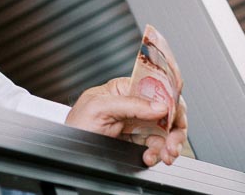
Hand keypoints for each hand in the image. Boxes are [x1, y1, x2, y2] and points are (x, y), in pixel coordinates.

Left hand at [65, 77, 188, 166]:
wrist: (67, 150)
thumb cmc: (74, 124)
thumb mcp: (98, 108)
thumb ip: (130, 104)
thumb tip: (160, 104)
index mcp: (125, 89)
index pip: (157, 85)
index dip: (172, 95)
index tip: (177, 109)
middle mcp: (135, 105)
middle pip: (168, 110)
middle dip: (175, 127)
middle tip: (173, 142)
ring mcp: (138, 125)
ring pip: (167, 131)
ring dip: (170, 144)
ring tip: (164, 154)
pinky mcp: (138, 143)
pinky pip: (159, 147)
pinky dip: (160, 154)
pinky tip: (150, 157)